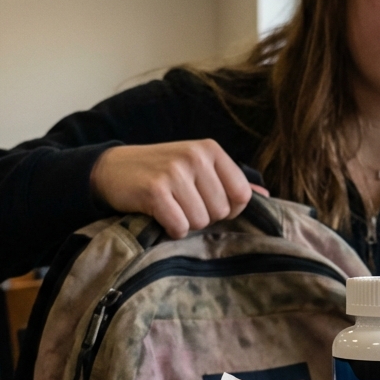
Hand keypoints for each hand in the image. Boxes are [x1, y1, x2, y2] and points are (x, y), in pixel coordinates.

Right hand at [90, 140, 266, 238]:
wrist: (112, 169)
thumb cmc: (161, 172)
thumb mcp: (198, 168)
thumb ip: (231, 181)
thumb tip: (266, 196)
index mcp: (211, 149)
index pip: (242, 195)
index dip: (229, 209)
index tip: (208, 204)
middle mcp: (195, 156)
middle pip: (222, 211)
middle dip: (204, 216)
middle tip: (182, 203)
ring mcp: (175, 172)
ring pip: (201, 221)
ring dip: (186, 223)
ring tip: (170, 207)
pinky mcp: (155, 191)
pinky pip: (180, 227)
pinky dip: (171, 229)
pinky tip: (160, 216)